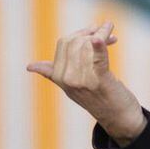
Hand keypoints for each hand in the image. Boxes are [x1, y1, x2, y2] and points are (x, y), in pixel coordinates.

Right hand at [26, 22, 146, 145]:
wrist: (119, 118)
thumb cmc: (98, 98)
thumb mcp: (72, 86)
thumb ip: (54, 74)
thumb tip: (30, 66)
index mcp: (59, 77)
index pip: (64, 43)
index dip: (80, 33)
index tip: (95, 31)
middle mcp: (68, 79)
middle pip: (76, 42)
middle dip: (91, 32)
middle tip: (107, 30)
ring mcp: (83, 81)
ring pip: (88, 46)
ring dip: (102, 34)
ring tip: (112, 32)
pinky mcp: (100, 81)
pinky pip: (97, 60)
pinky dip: (99, 47)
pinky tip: (100, 39)